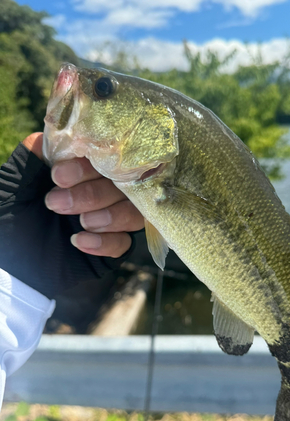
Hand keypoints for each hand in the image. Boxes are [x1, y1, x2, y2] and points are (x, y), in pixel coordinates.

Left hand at [0, 134, 143, 297]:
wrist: (13, 269)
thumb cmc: (11, 224)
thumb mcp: (12, 189)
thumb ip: (29, 161)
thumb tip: (46, 137)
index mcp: (82, 174)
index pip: (102, 160)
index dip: (84, 167)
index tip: (58, 177)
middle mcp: (101, 193)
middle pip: (123, 186)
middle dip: (91, 194)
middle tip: (56, 204)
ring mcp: (110, 221)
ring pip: (132, 213)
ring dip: (108, 216)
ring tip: (79, 224)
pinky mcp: (113, 248)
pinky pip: (124, 243)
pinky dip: (106, 242)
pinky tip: (79, 242)